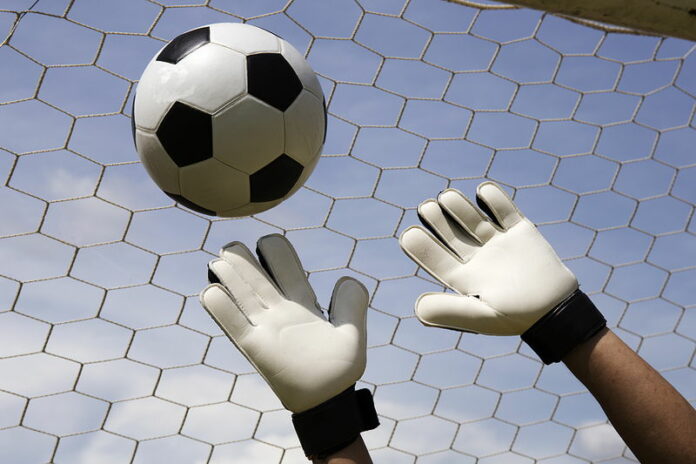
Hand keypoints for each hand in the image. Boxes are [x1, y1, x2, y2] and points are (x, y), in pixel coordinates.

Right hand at [200, 234, 368, 412]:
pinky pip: (235, 324)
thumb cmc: (340, 370)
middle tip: (231, 246)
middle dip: (244, 260)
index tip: (269, 243)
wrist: (327, 401)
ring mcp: (266, 328)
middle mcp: (281, 312)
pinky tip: (211, 292)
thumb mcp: (353, 333)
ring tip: (218, 261)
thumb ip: (353, 304)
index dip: (277, 252)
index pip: (286, 268)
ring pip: (244, 295)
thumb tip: (345, 279)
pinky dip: (222, 309)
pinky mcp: (255, 348)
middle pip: (258, 277)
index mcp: (303, 304)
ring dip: (231, 277)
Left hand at [399, 182, 578, 334]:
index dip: (420, 246)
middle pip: (450, 234)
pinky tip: (483, 192)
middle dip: (436, 220)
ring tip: (446, 197)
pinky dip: (494, 199)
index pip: (435, 258)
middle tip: (426, 208)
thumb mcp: (481, 317)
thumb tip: (417, 306)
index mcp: (462, 278)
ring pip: (472, 219)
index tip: (410, 234)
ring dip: (458, 207)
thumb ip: (449, 311)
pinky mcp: (519, 231)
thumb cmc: (516, 317)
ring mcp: (497, 243)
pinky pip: (504, 210)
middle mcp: (476, 258)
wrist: (558, 310)